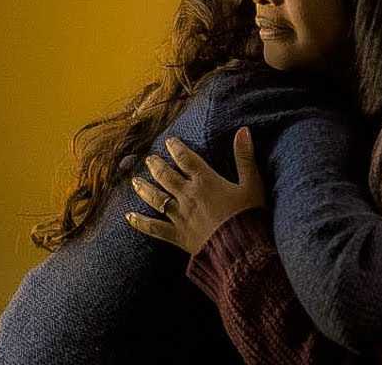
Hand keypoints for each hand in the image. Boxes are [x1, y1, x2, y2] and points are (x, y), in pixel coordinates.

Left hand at [124, 127, 265, 254]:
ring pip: (156, 197)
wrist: (243, 251)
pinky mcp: (177, 235)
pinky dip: (140, 222)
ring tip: (135, 180)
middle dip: (156, 165)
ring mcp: (180, 216)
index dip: (177, 148)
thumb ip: (245, 157)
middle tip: (149, 158)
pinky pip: (154, 227)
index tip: (169, 141)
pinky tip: (128, 217)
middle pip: (166, 176)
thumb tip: (243, 130)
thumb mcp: (252, 185)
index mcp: (206, 182)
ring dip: (144, 188)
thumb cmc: (249, 217)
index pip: (186, 159)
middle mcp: (188, 196)